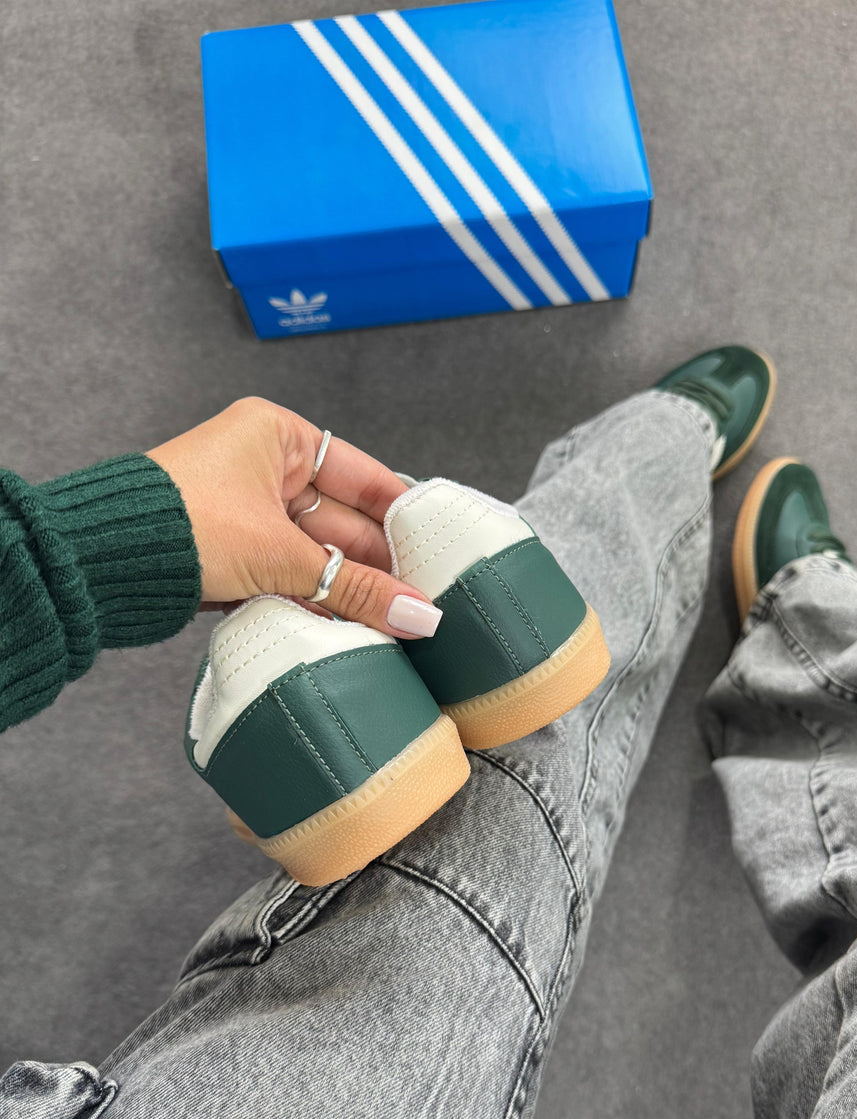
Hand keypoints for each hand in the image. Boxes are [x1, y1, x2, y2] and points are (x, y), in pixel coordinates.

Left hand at [146, 397, 441, 637]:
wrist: (100, 562)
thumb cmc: (180, 525)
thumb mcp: (282, 556)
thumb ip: (356, 588)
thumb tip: (418, 614)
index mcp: (279, 435)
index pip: (364, 475)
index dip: (402, 515)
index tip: (437, 549)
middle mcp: (265, 465)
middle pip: (344, 520)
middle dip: (378, 564)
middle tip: (421, 601)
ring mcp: (248, 510)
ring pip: (318, 552)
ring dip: (348, 587)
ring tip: (393, 621)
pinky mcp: (233, 550)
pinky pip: (291, 573)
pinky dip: (316, 597)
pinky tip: (350, 626)